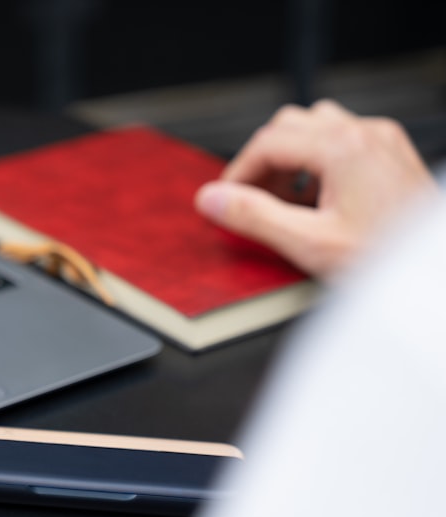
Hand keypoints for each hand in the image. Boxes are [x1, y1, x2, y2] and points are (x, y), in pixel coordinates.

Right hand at [195, 99, 438, 278]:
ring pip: (316, 125)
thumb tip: (212, 199)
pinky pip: (343, 139)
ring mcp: (382, 141)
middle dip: (263, 161)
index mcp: (344, 148)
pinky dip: (319, 161)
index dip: (238, 172)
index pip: (268, 142)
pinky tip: (318, 197)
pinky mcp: (393, 155)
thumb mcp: (309, 243)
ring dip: (291, 157)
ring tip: (285, 197)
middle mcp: (365, 135)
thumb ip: (254, 217)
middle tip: (251, 198)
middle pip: (289, 125)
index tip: (225, 197)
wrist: (435, 272)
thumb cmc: (390, 257)